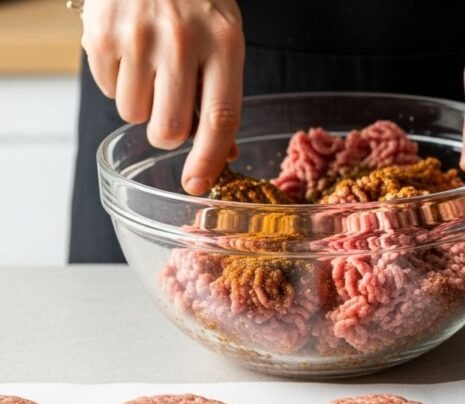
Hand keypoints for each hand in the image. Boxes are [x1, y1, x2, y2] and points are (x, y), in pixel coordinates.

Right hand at [80, 0, 243, 194]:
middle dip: (169, 134)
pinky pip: (108, 90)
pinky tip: (131, 55)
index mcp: (223, 44)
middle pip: (171, 128)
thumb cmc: (196, 2)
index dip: (208, 159)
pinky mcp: (100, 35)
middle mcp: (180, 42)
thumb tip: (224, 152)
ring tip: (151, 71)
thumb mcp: (224, 40)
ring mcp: (137, 38)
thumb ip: (222, 93)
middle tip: (171, 111)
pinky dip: (119, 83)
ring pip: (134, 115)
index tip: (198, 185)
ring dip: (142, 106)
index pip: (220, 118)